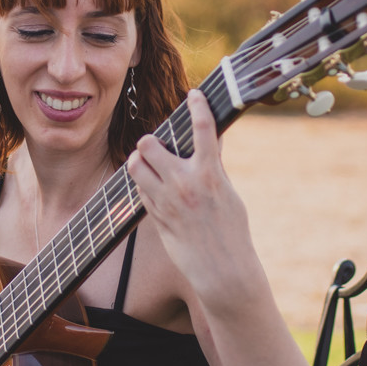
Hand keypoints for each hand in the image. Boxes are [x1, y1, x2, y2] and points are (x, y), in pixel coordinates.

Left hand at [126, 90, 258, 304]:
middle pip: (149, 144)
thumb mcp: (229, 194)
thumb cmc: (231, 231)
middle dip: (151, 141)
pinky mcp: (155, 216)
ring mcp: (166, 200)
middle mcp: (184, 183)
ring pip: (135, 165)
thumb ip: (216, 166)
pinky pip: (139, 189)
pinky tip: (154, 188)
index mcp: (210, 174)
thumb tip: (214, 140)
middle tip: (158, 146)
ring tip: (149, 163)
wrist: (221, 270)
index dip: (197, 105)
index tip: (194, 95)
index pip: (202, 127)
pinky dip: (143, 184)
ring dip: (140, 160)